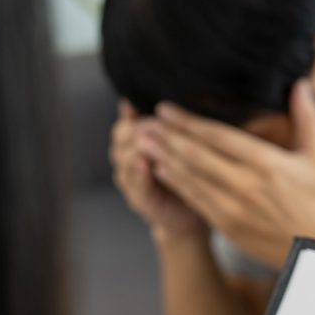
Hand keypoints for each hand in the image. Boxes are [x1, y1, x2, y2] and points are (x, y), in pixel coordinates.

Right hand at [109, 100, 204, 236]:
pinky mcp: (140, 201)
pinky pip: (135, 183)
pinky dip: (139, 172)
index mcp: (137, 144)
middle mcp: (129, 161)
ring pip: (124, 158)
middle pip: (122, 137)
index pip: (127, 123)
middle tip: (154, 123)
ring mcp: (132, 181)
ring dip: (136, 147)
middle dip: (137, 129)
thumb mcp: (185, 147)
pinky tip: (146, 164)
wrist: (192, 216)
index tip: (156, 110)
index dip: (137, 116)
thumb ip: (176, 127)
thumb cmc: (190, 177)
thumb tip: (174, 98)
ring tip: (147, 139)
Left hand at [143, 81, 314, 268]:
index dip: (189, 122)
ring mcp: (234, 206)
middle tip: (144, 122)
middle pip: (198, 155)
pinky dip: (176, 183)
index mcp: (268, 163)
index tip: (165, 109)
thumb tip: (300, 84)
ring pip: (191, 177)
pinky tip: (161, 170)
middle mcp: (247, 183)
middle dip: (168, 137)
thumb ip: (307, 118)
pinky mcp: (227, 225)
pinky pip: (195, 199)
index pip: (219, 137)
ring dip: (164, 158)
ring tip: (143, 142)